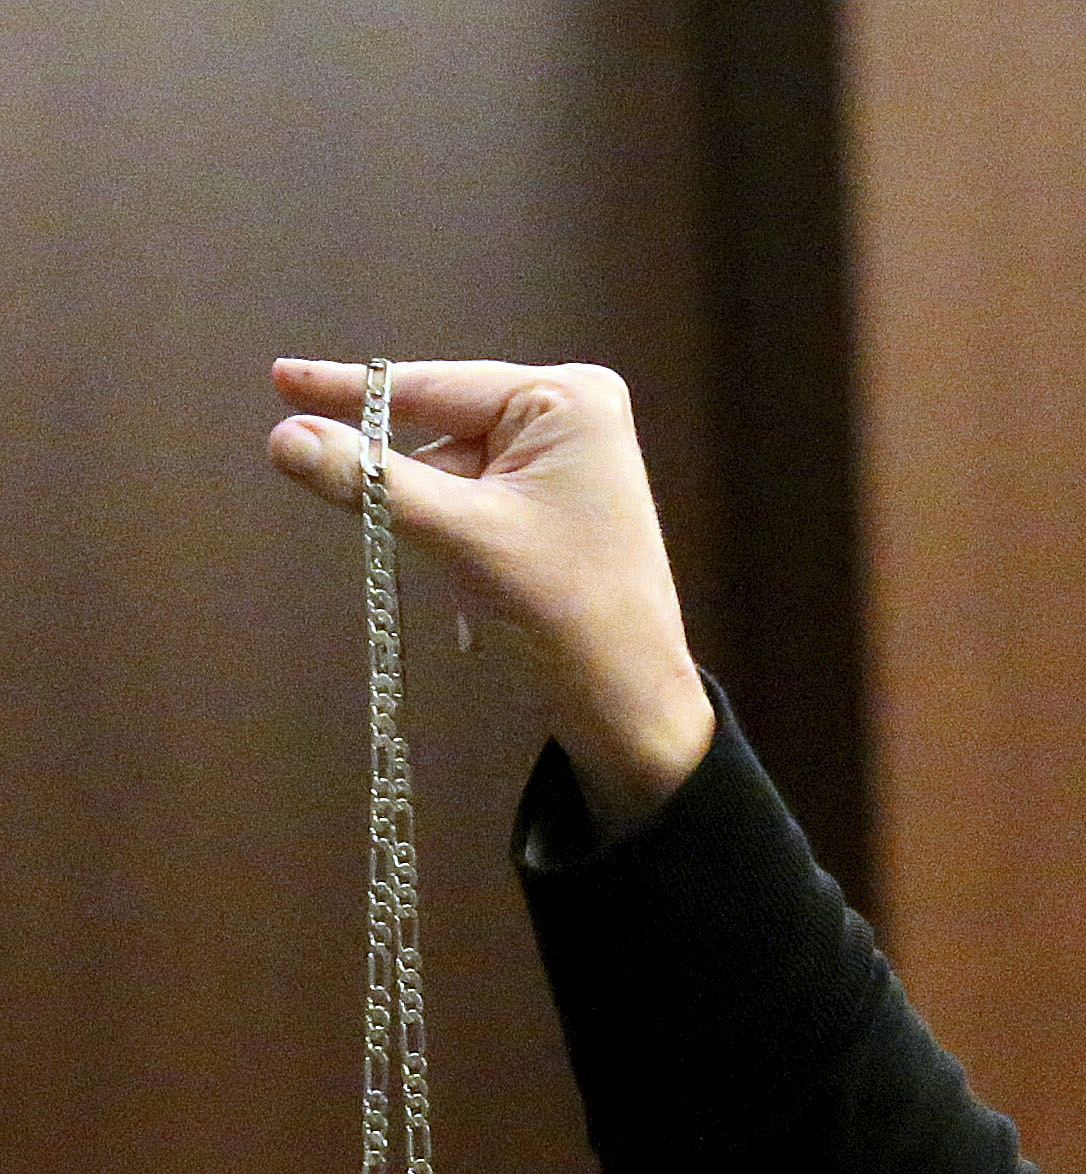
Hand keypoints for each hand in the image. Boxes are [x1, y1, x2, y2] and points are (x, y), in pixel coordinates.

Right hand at [267, 357, 713, 834]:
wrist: (630, 706)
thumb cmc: (567, 614)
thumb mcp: (461, 538)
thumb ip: (370, 482)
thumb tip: (283, 436)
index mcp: (568, 399)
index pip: (436, 387)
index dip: (353, 390)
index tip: (279, 379)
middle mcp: (573, 414)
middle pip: (443, 430)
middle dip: (411, 482)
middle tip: (417, 530)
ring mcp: (569, 461)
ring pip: (453, 474)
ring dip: (437, 525)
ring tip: (479, 581)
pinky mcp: (558, 506)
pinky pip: (477, 505)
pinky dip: (458, 542)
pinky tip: (484, 593)